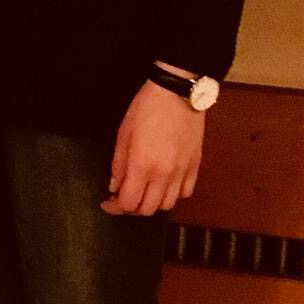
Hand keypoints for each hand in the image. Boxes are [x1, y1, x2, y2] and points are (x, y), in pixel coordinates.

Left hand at [103, 79, 203, 215]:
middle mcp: (164, 174)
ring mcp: (182, 172)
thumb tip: (114, 186)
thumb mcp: (123, 135)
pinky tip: (163, 186)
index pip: (128, 202)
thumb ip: (118, 165)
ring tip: (142, 193)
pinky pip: (185, 192)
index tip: (107, 204)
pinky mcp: (195, 166)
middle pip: (148, 209)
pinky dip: (172, 195)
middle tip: (121, 199)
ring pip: (168, 205)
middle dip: (131, 209)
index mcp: (142, 166)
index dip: (115, 208)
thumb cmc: (146, 109)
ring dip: (152, 204)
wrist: (176, 94)